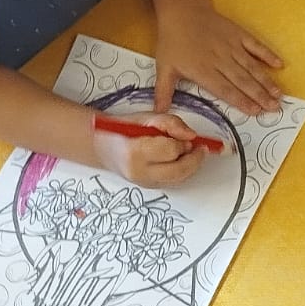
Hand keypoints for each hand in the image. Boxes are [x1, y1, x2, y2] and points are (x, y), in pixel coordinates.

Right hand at [92, 114, 207, 188]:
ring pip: (178, 180)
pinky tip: (182, 160)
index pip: (170, 151)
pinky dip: (183, 172)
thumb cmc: (124, 129)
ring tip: (191, 152)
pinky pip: (173, 182)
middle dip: (194, 159)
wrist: (104, 147)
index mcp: (135, 152)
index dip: (182, 143)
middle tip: (200, 147)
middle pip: (178, 171)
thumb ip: (171, 123)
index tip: (185, 137)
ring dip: (191, 166)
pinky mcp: (149, 188)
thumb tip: (191, 135)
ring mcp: (144, 183)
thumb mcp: (147, 118)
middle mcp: (139, 172)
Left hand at [154, 7, 282, 116]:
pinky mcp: (238, 34)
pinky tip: (279, 64)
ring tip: (279, 95)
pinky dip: (268, 55)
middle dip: (260, 96)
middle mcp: (221, 60)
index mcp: (204, 71)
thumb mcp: (164, 68)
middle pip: (243, 81)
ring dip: (266, 81)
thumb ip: (163, 92)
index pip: (226, 90)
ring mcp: (232, 46)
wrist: (182, 10)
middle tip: (274, 108)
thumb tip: (158, 114)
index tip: (256, 112)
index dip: (242, 101)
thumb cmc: (172, 41)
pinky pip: (256, 46)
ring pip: (252, 67)